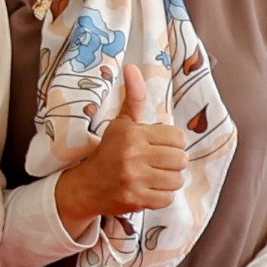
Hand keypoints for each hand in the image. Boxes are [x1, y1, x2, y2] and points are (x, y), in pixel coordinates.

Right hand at [55, 64, 188, 231]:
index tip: (159, 145)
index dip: (172, 142)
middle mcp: (133, 155)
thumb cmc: (109, 151)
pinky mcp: (136, 199)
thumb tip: (132, 67)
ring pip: (176, 180)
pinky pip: (168, 198)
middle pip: (181, 159)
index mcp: (132, 134)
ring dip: (169, 179)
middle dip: (173, 161)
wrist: (86, 186)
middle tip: (159, 162)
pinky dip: (162, 195)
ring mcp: (134, 179)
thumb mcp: (121, 123)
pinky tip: (149, 188)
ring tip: (154, 175)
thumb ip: (134, 97)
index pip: (178, 137)